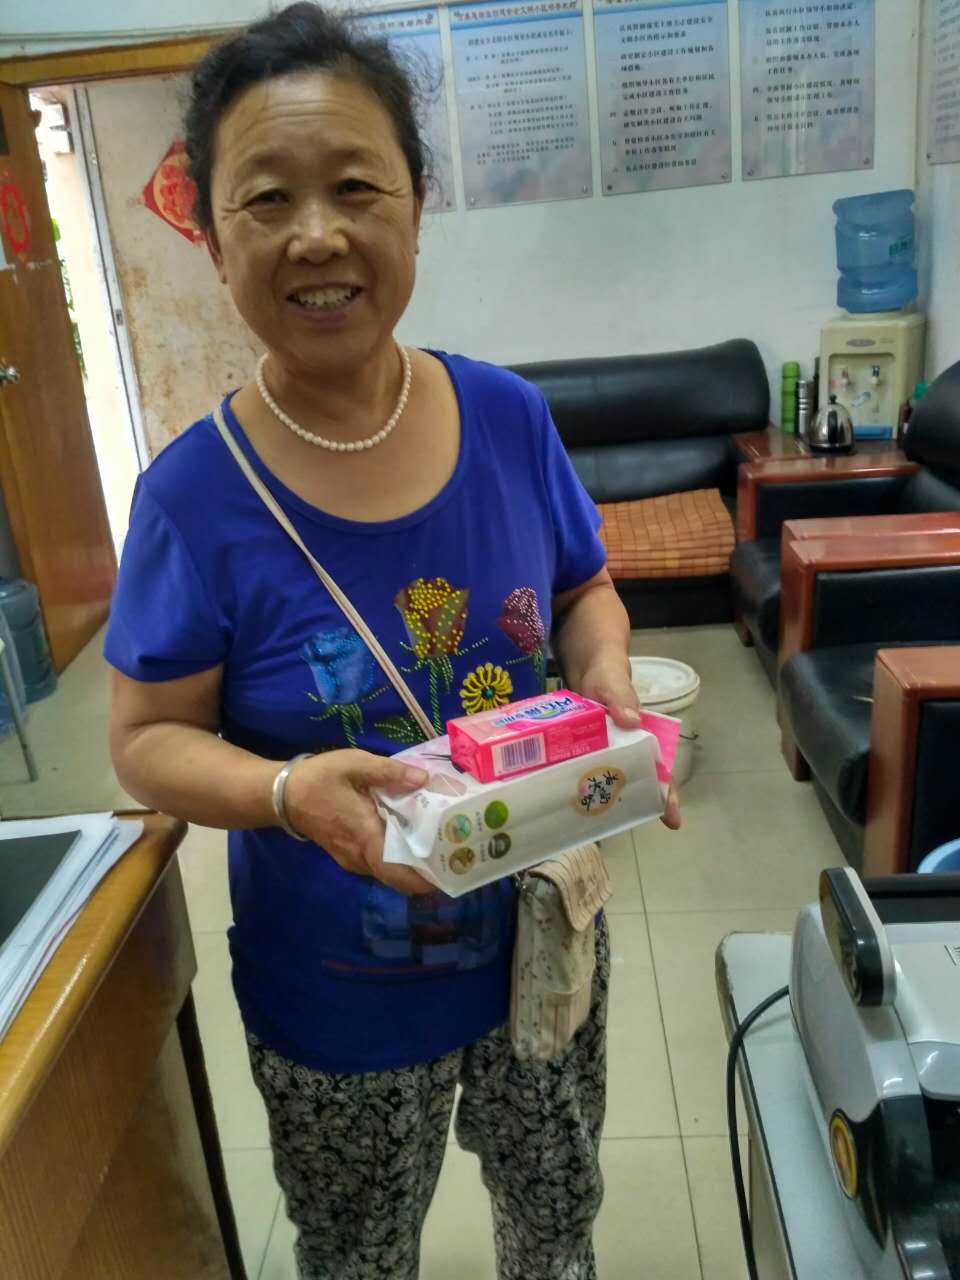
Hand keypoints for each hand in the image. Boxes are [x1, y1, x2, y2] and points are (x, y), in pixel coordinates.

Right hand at [283, 749, 434, 894]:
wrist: (282, 794)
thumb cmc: (319, 779)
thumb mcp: (355, 765)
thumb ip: (390, 772)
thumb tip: (424, 779)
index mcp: (364, 836)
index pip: (397, 870)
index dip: (423, 878)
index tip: (449, 873)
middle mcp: (359, 856)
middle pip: (397, 876)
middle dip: (424, 872)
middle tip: (452, 855)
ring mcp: (352, 859)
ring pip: (387, 871)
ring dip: (410, 865)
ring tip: (438, 846)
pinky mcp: (347, 855)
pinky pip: (378, 863)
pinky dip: (396, 858)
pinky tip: (410, 839)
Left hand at [577, 658, 681, 829]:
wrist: (585, 669)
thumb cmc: (608, 677)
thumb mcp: (614, 684)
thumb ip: (621, 698)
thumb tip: (631, 721)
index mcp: (641, 739)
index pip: (660, 769)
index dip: (666, 794)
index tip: (673, 820)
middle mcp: (625, 751)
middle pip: (634, 782)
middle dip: (632, 804)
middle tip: (620, 824)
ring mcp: (602, 753)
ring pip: (606, 781)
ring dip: (601, 798)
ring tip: (590, 821)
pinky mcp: (581, 751)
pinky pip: (581, 770)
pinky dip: (577, 782)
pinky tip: (565, 797)